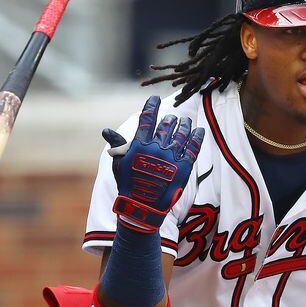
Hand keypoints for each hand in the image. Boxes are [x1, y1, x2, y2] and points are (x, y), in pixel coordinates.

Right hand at [102, 95, 204, 232]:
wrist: (143, 208)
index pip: (147, 118)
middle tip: (171, 118)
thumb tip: (106, 131)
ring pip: (182, 133)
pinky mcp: (184, 167)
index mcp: (140, 145)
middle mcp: (157, 148)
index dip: (151, 105)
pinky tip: (199, 130)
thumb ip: (118, 145)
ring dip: (184, 125)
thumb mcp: (120, 164)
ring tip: (186, 122)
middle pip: (167, 125)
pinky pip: (193, 147)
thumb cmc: (128, 185)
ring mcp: (172, 157)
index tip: (155, 98)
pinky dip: (197, 137)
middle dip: (169, 119)